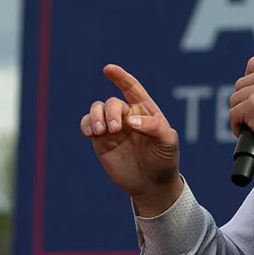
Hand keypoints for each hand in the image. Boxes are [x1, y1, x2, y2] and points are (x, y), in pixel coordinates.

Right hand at [84, 64, 181, 211]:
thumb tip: (131, 120)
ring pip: (96, 110)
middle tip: (115, 129)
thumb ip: (153, 126)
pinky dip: (86, 124)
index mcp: (145, 110)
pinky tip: (92, 133)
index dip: (120, 77)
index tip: (108, 69)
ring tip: (101, 132)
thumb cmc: (165, 159)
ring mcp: (112, 128)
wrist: (152, 185)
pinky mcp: (100, 141)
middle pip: (111, 103)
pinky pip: (87, 125)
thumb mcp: (167, 141)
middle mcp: (127, 116)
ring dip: (95, 117)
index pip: (131, 88)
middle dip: (110, 112)